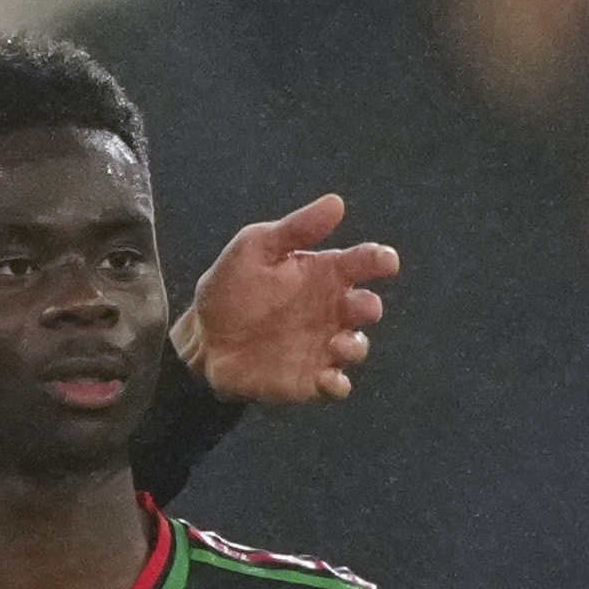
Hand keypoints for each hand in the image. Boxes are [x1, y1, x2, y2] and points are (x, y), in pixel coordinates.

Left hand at [173, 194, 398, 402]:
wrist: (202, 337)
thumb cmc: (231, 287)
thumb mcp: (256, 247)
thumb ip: (296, 229)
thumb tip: (337, 202)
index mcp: (323, 274)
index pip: (361, 263)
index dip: (378, 260)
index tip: (386, 261)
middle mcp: (330, 310)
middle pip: (366, 307)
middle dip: (368, 306)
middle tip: (359, 306)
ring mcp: (322, 346)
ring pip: (356, 347)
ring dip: (356, 345)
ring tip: (340, 343)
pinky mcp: (309, 379)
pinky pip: (335, 386)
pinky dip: (338, 385)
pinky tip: (329, 380)